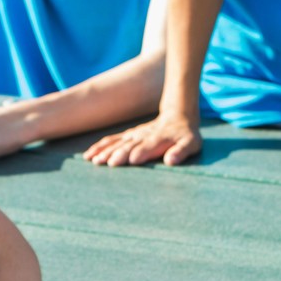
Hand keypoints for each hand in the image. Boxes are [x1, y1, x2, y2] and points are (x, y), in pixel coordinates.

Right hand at [83, 113, 201, 166]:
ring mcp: (133, 136)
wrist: (177, 117)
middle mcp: (143, 137)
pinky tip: (89, 155)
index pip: (147, 147)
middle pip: (129, 146)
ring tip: (94, 160)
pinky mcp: (127, 135)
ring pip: (117, 143)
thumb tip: (171, 161)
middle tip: (108, 163)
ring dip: (105, 151)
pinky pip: (110, 140)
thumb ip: (181, 151)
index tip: (131, 160)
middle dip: (118, 154)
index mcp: (158, 140)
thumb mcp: (191, 144)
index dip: (140, 153)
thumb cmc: (186, 136)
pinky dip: (99, 147)